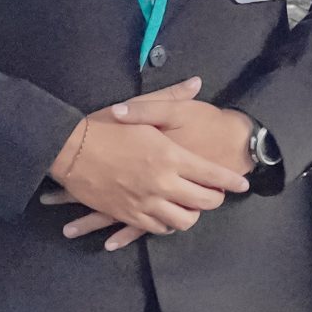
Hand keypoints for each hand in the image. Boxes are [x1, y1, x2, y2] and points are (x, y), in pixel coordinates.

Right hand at [39, 77, 250, 248]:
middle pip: (203, 202)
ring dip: (191, 215)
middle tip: (216, 194)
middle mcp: (162, 184)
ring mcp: (144, 202)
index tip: (242, 184)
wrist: (69, 149)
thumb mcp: (142, 107)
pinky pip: (155, 228)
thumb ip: (173, 96)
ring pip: (181, 221)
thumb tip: (196, 83)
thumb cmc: (105, 124)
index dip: (231, 180)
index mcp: (171, 157)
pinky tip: (166, 218)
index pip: (213, 175)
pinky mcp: (127, 214)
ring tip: (191, 206)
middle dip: (215, 199)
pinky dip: (165, 225)